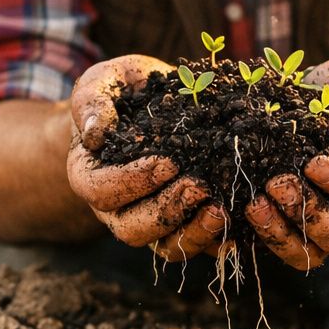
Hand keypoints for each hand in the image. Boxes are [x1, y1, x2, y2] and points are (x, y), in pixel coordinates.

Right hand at [66, 55, 230, 258]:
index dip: (134, 182)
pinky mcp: (182, 224)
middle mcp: (115, 208)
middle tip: (200, 185)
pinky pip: (198, 245)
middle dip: (168, 210)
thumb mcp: (103, 81)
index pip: (102, 191)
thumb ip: (92, 101)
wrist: (147, 104)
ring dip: (194, 233)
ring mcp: (149, 220)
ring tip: (222, 209)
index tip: (168, 162)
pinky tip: (240, 219)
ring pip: (166, 247)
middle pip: (132, 229)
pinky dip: (219, 239)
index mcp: (89, 175)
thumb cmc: (121, 91)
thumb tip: (95, 133)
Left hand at [246, 57, 328, 270]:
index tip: (314, 163)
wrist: (328, 105)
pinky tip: (235, 212)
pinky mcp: (298, 231)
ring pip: (312, 252)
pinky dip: (260, 236)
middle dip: (309, 213)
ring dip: (281, 232)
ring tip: (254, 203)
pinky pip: (282, 247)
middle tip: (276, 183)